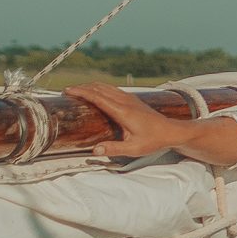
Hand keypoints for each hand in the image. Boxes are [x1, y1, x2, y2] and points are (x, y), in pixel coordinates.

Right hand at [66, 82, 187, 159]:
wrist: (171, 131)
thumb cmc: (153, 140)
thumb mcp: (134, 148)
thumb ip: (114, 149)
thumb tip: (95, 150)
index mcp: (122, 111)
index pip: (98, 97)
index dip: (81, 92)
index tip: (68, 91)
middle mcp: (125, 101)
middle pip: (99, 89)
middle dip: (81, 88)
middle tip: (66, 92)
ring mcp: (129, 98)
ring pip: (105, 87)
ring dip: (90, 86)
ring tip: (76, 91)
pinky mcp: (132, 99)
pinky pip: (112, 89)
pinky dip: (99, 88)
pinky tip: (94, 92)